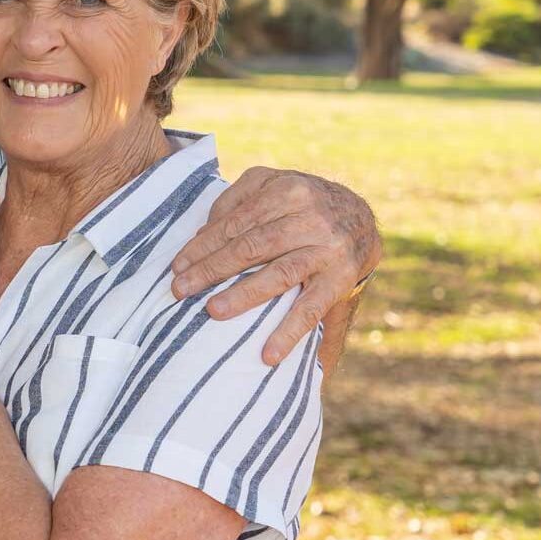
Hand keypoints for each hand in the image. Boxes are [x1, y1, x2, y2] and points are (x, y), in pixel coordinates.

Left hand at [168, 167, 380, 366]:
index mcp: (286, 190)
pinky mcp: (342, 277)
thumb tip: (200, 234)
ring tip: (213, 311)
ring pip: (280, 273)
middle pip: (252, 246)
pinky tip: (268, 354)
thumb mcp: (274, 185)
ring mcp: (327, 248)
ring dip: (244, 295)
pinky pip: (312, 307)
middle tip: (181, 290)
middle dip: (212, 269)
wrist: (362, 218)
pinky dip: (289, 331)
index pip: (235, 222)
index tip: (177, 267)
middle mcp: (309, 216)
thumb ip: (237, 202)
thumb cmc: (304, 205)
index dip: (202, 245)